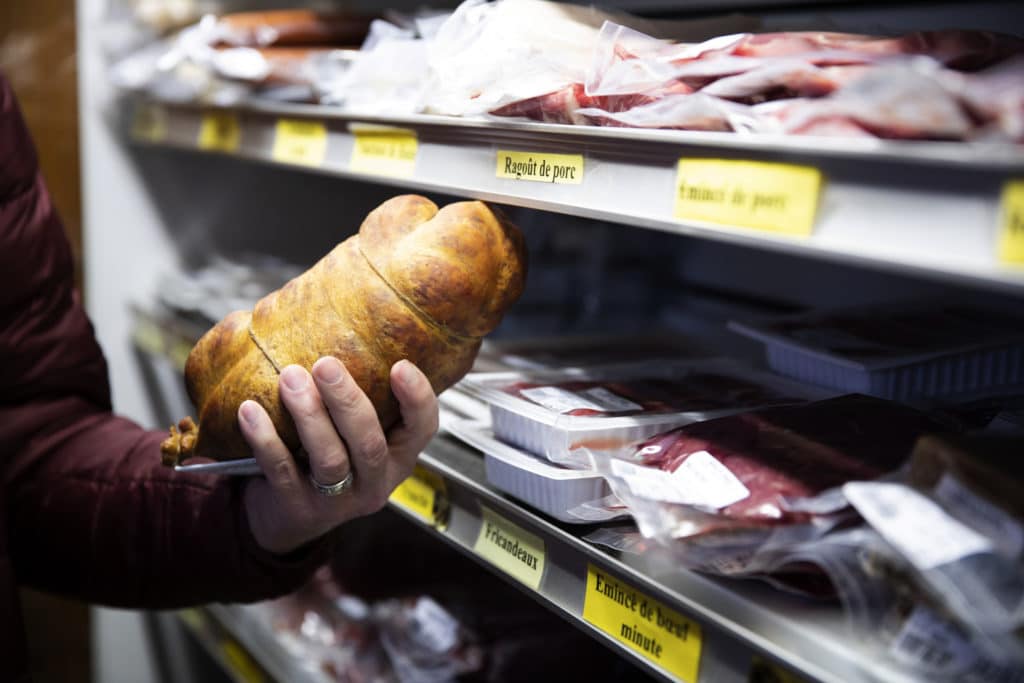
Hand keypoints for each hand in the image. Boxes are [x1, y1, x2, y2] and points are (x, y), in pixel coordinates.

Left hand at [239, 357, 438, 553]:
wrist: (288, 517)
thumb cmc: (324, 458)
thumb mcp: (352, 433)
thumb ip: (352, 394)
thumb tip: (326, 320)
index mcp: (397, 456)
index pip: (423, 429)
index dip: (417, 399)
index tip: (400, 366)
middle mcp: (375, 481)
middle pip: (369, 443)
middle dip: (347, 401)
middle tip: (326, 365)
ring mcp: (339, 501)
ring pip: (330, 458)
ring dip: (309, 415)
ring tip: (290, 379)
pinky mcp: (300, 509)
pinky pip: (283, 471)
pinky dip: (266, 439)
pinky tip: (250, 410)